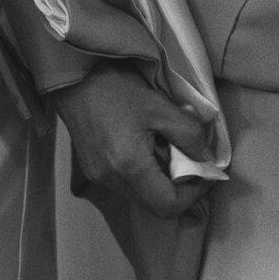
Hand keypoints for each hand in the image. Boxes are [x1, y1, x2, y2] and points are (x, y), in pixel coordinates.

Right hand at [56, 63, 214, 219]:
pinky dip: (141, 175)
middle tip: (189, 163)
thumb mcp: (159, 105)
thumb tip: (207, 158)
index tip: (204, 173)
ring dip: (158, 183)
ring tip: (164, 151)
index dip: (194, 195)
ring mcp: (98, 177)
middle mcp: (111, 180)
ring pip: (139, 197)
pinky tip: (143, 148)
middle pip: (154, 206)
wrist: (71, 73)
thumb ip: (190, 134)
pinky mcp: (91, 168)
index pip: (169, 206)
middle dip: (178, 190)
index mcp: (129, 168)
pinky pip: (124, 185)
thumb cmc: (115, 86)